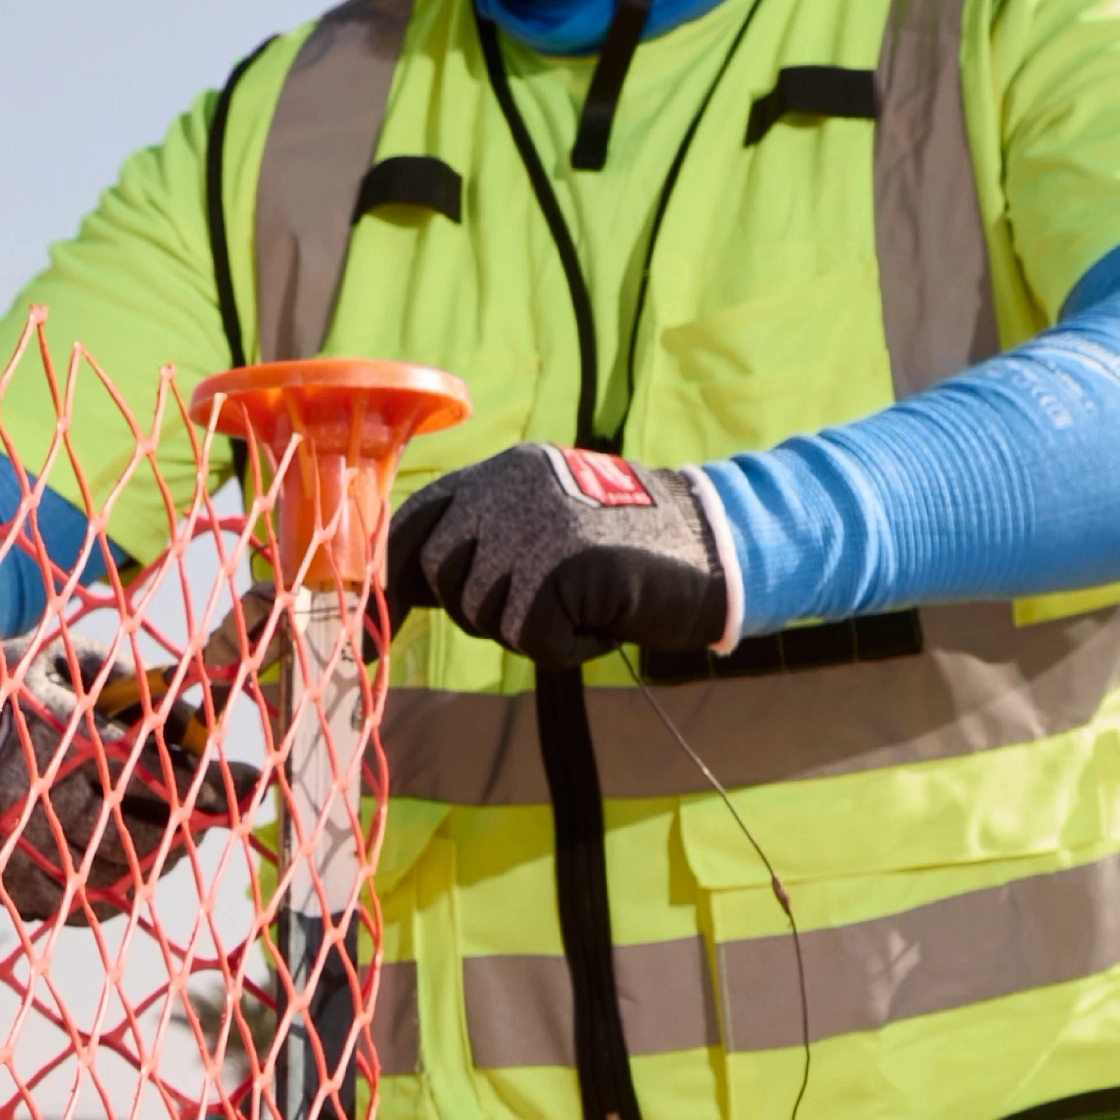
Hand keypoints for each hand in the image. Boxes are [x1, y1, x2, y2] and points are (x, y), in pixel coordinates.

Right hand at [0, 646, 215, 921]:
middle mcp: (38, 810)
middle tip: (220, 803)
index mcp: (51, 745)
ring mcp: (24, 861)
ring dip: (164, 849)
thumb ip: (138, 687)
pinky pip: (91, 903)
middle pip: (150, 836)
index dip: (215, 784)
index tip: (257, 778)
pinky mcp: (15, 894)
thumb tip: (204, 719)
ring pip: (127, 875)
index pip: (157, 777)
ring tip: (174, 820)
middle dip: (195, 819)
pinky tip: (128, 849)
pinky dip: (121, 879)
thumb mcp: (66, 664)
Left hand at [382, 443, 732, 667]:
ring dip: (531, 628)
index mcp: (501, 472)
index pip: (414, 521)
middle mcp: (509, 490)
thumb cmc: (628, 545)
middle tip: (545, 602)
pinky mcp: (561, 568)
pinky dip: (568, 647)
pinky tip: (605, 619)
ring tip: (586, 601)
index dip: (401, 573)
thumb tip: (398, 583)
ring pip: (483, 614)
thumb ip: (484, 534)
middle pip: (444, 578)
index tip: (397, 612)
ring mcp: (533, 526)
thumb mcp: (546, 516)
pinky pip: (531, 640)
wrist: (721, 543)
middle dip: (481, 608)